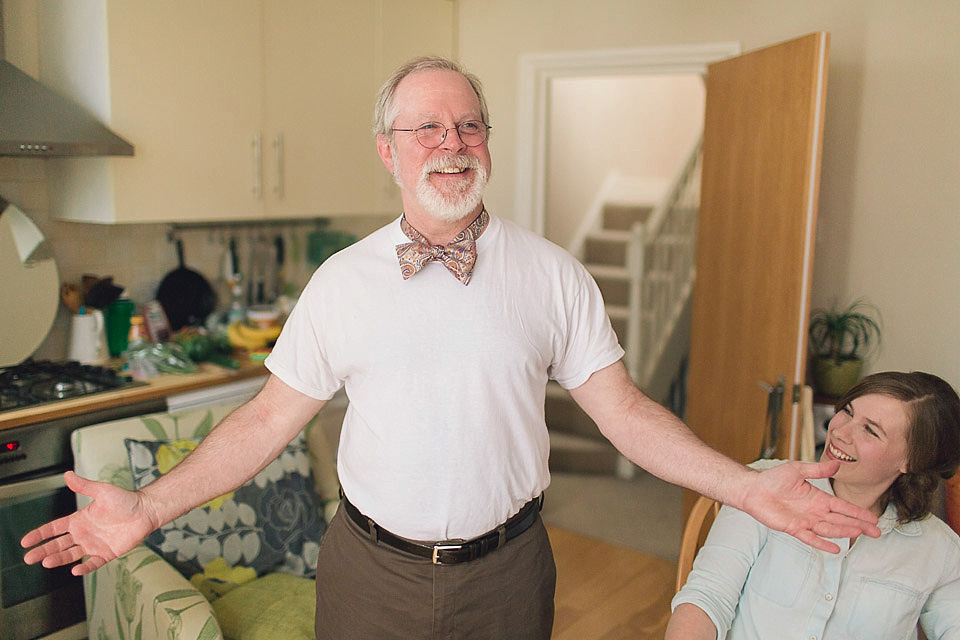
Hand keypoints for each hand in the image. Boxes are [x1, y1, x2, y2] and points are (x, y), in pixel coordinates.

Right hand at [20, 471, 157, 574]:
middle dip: (43, 550)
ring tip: (46, 563)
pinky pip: (93, 563)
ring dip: (58, 559)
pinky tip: (75, 570)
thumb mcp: (102, 491)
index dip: (40, 534)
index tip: (25, 541)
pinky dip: (84, 568)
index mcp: (79, 519)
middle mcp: (84, 534)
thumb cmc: (125, 499)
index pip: (54, 528)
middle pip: (58, 544)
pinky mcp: (107, 553)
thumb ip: (84, 486)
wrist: (146, 510)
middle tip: (28, 558)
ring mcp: (94, 544)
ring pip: (71, 554)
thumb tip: (67, 474)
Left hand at [740, 459, 880, 553]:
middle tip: (876, 532)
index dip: (858, 513)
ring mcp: (805, 521)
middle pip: (841, 521)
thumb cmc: (774, 479)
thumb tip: (836, 464)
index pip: (843, 507)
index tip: (874, 518)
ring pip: (829, 529)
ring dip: (843, 531)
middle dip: (859, 526)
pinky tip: (835, 549)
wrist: (753, 489)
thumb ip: (817, 469)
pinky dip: (822, 544)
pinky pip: (810, 538)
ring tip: (859, 533)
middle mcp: (815, 512)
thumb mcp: (798, 469)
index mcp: (818, 498)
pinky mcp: (793, 528)